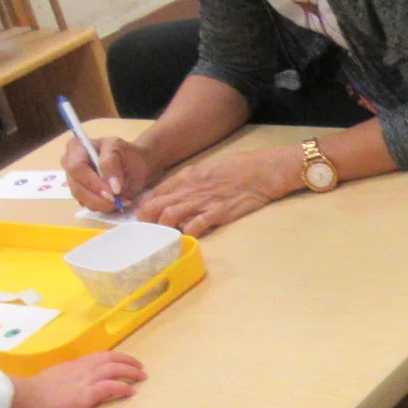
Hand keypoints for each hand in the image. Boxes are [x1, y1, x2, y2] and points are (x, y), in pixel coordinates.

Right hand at [6, 351, 146, 407]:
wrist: (28, 398)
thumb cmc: (35, 392)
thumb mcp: (53, 378)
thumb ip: (64, 378)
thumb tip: (69, 383)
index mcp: (74, 365)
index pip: (99, 356)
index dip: (115, 357)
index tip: (125, 360)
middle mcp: (82, 369)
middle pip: (111, 359)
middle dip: (128, 362)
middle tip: (140, 367)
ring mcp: (85, 380)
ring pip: (114, 370)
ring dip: (131, 372)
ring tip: (142, 377)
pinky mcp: (86, 394)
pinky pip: (110, 387)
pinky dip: (123, 387)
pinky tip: (131, 391)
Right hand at [62, 135, 154, 213]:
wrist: (136, 165)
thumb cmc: (126, 153)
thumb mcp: (120, 149)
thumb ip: (111, 164)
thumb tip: (110, 187)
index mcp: (76, 147)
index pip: (76, 166)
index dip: (93, 181)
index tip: (114, 190)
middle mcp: (70, 164)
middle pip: (76, 186)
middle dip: (97, 196)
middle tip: (117, 200)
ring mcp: (74, 181)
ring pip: (81, 198)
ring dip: (102, 203)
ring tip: (120, 200)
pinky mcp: (81, 194)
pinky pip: (87, 205)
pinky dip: (102, 207)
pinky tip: (114, 202)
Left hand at [135, 146, 303, 236]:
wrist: (263, 171)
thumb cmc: (238, 169)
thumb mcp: (207, 170)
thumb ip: (190, 183)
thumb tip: (175, 197)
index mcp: (185, 177)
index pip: (153, 194)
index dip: (144, 209)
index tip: (145, 220)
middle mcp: (189, 188)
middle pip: (154, 207)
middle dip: (147, 222)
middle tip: (150, 233)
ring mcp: (202, 201)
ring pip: (169, 217)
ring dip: (164, 229)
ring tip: (167, 238)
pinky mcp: (217, 213)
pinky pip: (194, 226)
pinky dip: (188, 234)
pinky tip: (190, 238)